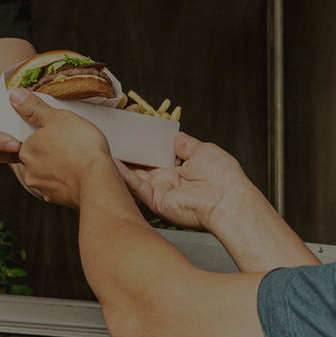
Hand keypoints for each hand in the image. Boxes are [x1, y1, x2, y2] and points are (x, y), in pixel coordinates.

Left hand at [9, 88, 114, 208]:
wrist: (98, 180)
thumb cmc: (80, 147)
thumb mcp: (57, 117)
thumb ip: (34, 108)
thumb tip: (15, 95)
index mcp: (27, 150)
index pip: (29, 140)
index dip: (44, 135)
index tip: (59, 133)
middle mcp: (30, 172)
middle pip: (38, 157)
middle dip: (52, 152)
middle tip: (71, 143)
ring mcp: (44, 188)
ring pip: (50, 173)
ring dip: (61, 167)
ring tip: (80, 157)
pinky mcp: (59, 199)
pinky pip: (62, 186)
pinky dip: (70, 180)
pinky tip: (83, 172)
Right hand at [119, 133, 254, 231]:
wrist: (227, 200)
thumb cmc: (224, 177)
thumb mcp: (202, 150)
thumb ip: (185, 144)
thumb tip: (176, 136)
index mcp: (183, 169)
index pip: (158, 157)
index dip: (146, 146)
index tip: (134, 134)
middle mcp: (171, 181)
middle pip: (145, 166)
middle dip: (132, 154)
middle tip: (117, 139)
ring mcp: (163, 192)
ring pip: (137, 176)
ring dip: (123, 163)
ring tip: (108, 147)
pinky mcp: (157, 202)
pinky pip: (137, 187)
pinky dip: (124, 175)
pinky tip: (114, 162)